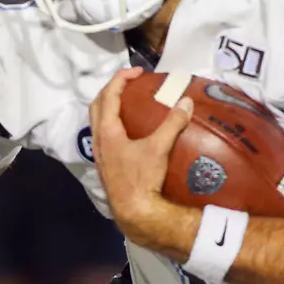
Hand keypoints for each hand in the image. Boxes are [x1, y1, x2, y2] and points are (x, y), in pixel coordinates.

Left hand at [89, 68, 192, 246]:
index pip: (108, 96)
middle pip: (97, 106)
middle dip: (111, 90)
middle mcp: (98, 140)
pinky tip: (128, 131)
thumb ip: (172, 123)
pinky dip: (112, 124)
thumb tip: (186, 102)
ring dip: (109, 107)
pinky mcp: (105, 165)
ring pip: (97, 122)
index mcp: (107, 131)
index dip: (121, 79)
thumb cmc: (142, 178)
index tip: (137, 72)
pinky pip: (103, 135)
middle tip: (129, 84)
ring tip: (128, 103)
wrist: (133, 211)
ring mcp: (99, 153)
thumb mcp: (159, 148)